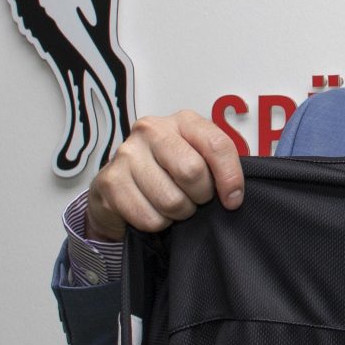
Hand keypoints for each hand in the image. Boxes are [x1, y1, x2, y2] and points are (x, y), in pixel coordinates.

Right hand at [86, 110, 244, 240]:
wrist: (120, 184)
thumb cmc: (168, 170)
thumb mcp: (198, 157)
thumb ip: (218, 165)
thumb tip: (234, 195)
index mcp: (181, 121)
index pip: (217, 145)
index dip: (230, 178)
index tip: (232, 200)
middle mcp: (151, 130)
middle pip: (192, 172)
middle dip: (200, 196)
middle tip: (195, 198)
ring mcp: (126, 154)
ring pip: (171, 200)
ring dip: (179, 213)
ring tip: (173, 203)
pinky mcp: (109, 181)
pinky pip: (149, 218)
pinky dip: (158, 223)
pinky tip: (153, 209)